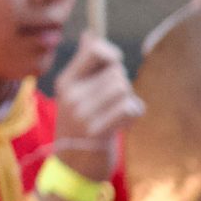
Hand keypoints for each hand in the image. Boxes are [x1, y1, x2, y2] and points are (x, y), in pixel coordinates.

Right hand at [51, 33, 142, 181]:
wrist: (74, 166)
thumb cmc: (80, 124)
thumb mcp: (75, 92)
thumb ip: (84, 63)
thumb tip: (90, 33)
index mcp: (66, 81)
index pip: (94, 51)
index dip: (110, 53)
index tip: (114, 63)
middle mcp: (71, 95)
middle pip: (116, 72)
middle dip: (121, 84)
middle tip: (111, 102)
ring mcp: (83, 113)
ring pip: (124, 89)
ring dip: (129, 101)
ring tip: (117, 114)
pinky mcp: (98, 131)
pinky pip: (130, 108)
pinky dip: (133, 113)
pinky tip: (123, 124)